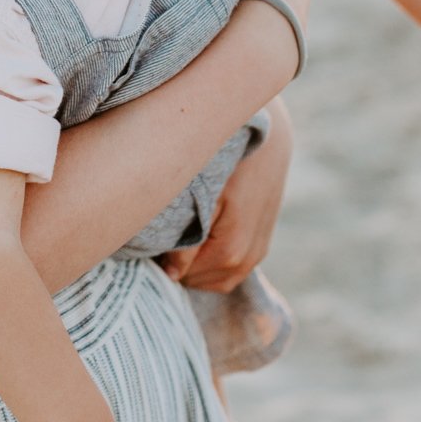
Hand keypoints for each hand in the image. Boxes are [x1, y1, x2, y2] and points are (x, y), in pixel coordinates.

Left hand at [162, 98, 290, 290]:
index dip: (165, 263)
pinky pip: (236, 270)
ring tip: (179, 241)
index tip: (152, 242)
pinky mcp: (263, 242)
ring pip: (221, 279)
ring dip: (198, 269)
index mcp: (231, 248)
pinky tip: (201, 242)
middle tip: (162, 241)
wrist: (268, 140)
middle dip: (180, 268)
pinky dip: (215, 266)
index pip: (187, 276)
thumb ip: (188, 237)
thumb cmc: (229, 160)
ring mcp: (259, 251)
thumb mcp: (203, 193)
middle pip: (202, 281)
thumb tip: (172, 273)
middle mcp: (249, 256)